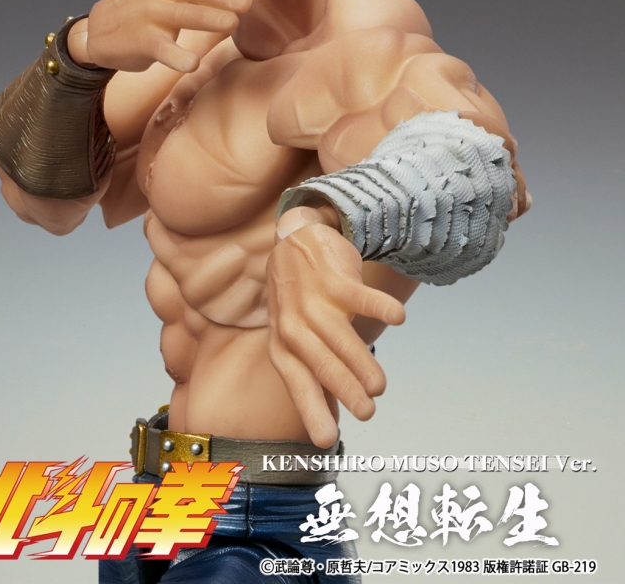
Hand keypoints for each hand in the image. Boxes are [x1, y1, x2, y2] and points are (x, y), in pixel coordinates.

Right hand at [84, 0, 253, 72]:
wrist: (99, 28)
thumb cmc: (146, 1)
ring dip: (208, 19)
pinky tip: (193, 64)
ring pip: (183, 16)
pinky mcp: (144, 42)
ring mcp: (151, 15)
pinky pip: (163, 50)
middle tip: (246, 2)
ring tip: (232, 23)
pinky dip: (177, 57)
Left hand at [267, 223, 404, 446]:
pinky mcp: (333, 278)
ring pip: (339, 334)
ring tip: (379, 386)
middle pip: (320, 361)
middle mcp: (293, 324)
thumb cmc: (298, 302)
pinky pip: (358, 294)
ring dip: (360, 360)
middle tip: (366, 411)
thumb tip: (325, 429)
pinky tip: (398, 318)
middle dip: (343, 389)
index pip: (297, 382)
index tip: (326, 439)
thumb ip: (311, 380)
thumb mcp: (292, 339)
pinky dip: (378, 305)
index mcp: (283, 345)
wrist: (294, 240)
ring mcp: (313, 300)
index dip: (311, 409)